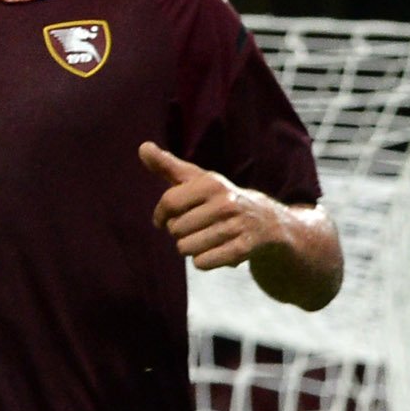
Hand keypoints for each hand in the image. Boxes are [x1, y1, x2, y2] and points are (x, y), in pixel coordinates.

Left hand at [141, 141, 294, 272]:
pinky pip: (202, 263)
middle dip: (180, 232)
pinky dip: (203, 261)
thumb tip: (142, 147)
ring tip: (204, 239)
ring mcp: (236, 226)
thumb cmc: (221, 199)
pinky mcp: (243, 249)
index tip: (163, 220)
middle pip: (176, 229)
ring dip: (190, 248)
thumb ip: (168, 165)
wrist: (267, 222)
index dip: (160, 215)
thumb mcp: (198, 180)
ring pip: (187, 248)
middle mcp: (226, 203)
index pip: (169, 202)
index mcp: (212, 183)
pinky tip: (214, 251)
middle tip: (195, 228)